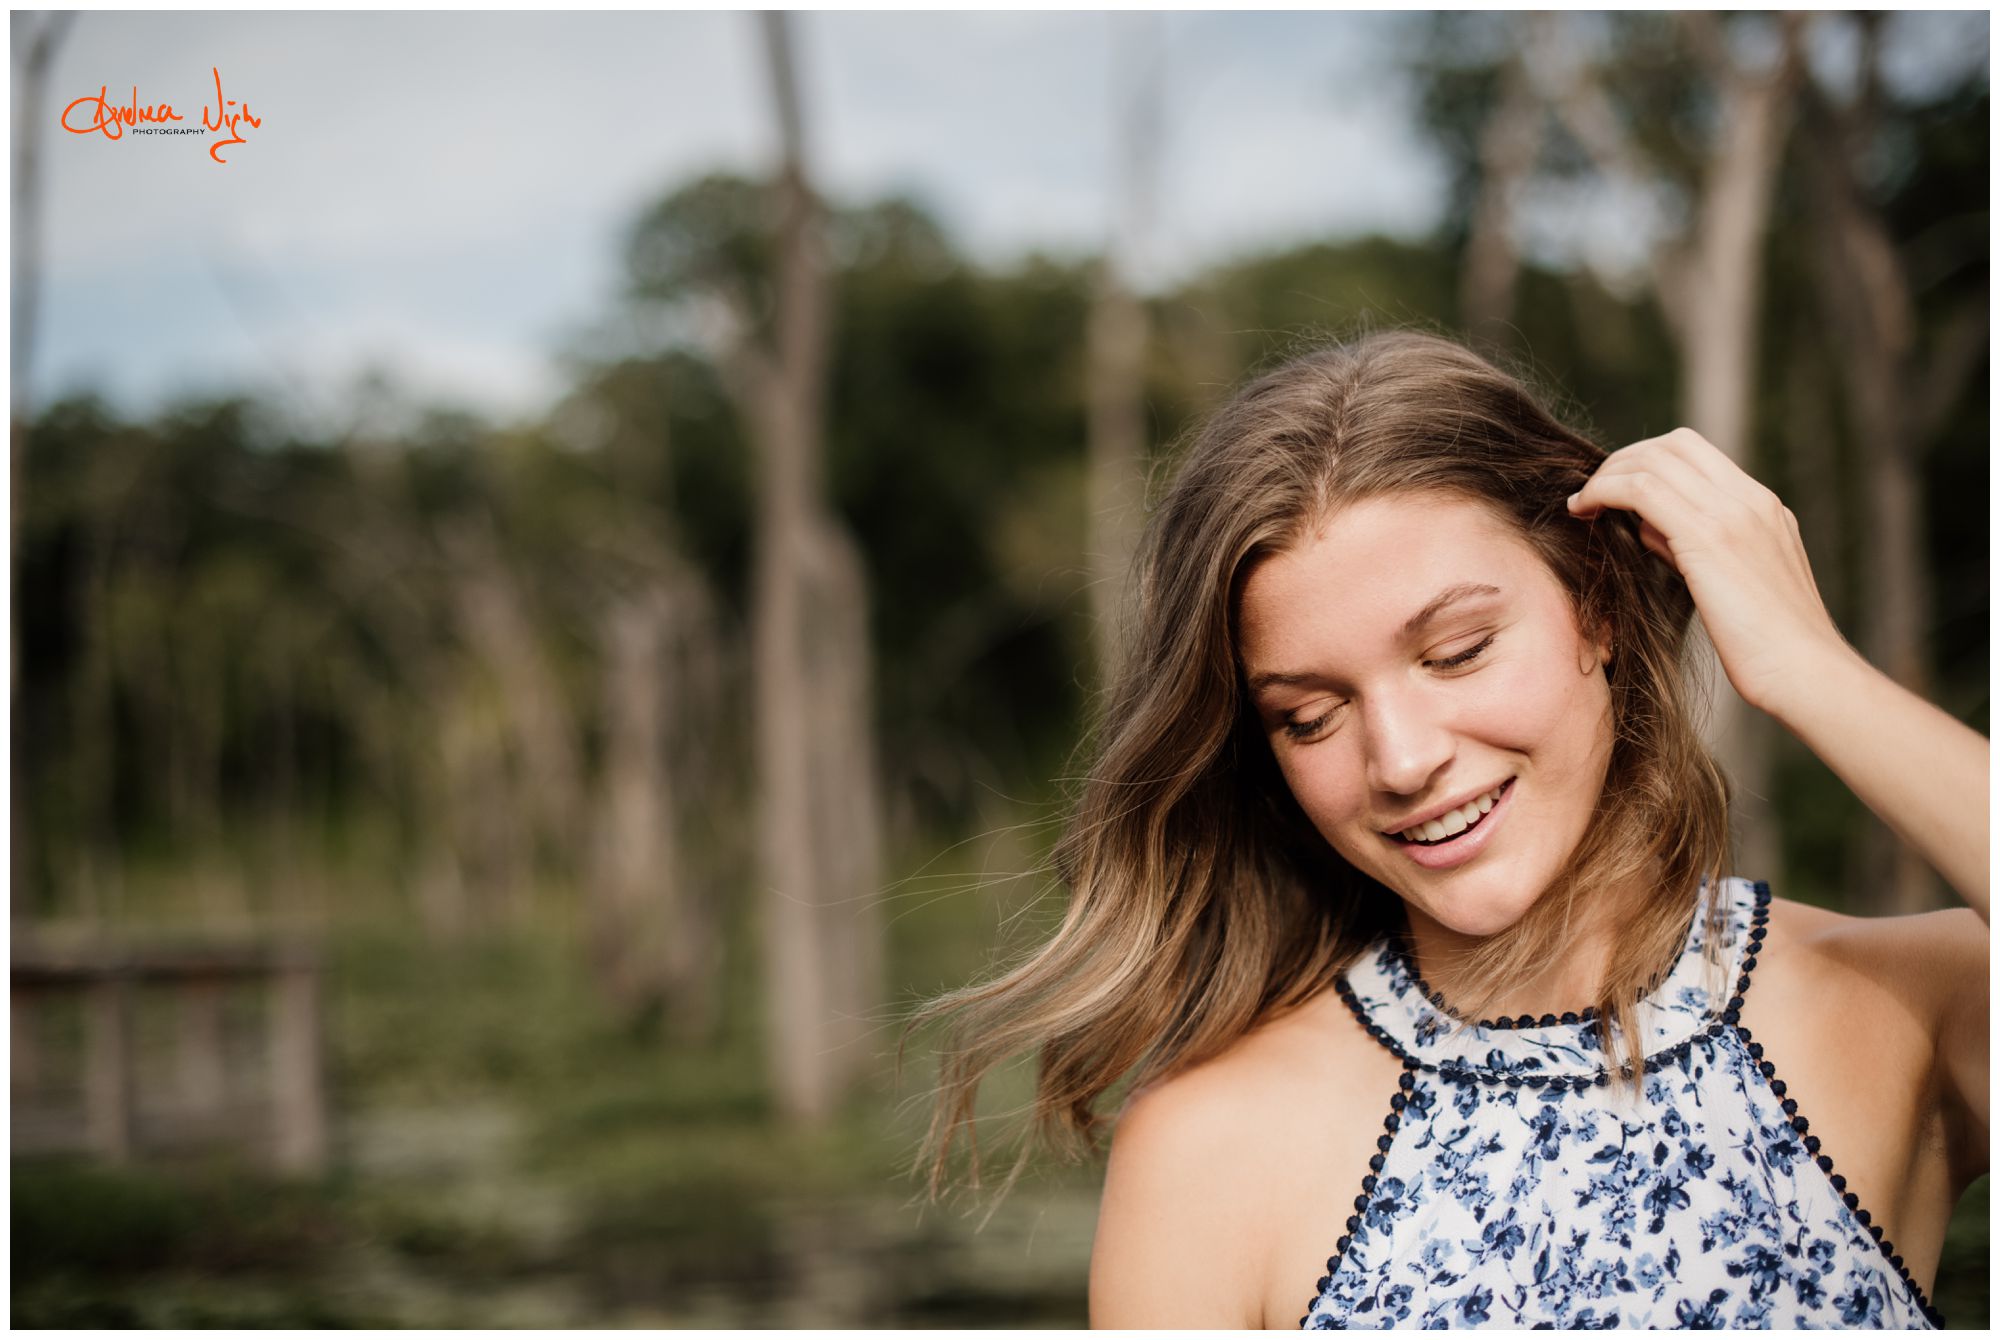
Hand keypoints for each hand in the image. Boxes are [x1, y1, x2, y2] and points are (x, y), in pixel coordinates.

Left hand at [1566, 427, 1853, 715]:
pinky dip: (1603, 490)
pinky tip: (1582, 511)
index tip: (1615, 491)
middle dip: (1623, 460)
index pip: (1695, 452)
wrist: (1807, 674)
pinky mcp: (1709, 538)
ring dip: (1606, 475)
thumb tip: (1646, 525)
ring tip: (1581, 504)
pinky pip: (1642, 488)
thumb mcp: (1731, 584)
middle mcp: (1752, 500)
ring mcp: (1734, 514)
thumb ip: (1691, 546)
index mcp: (1763, 507)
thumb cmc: (1768, 647)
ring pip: (1654, 459)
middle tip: (1592, 494)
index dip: (1646, 461)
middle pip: (1673, 444)